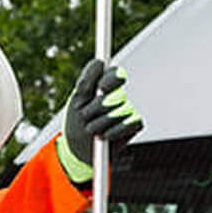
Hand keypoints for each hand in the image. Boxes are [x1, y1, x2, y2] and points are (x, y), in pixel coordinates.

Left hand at [55, 59, 143, 184]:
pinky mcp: (134, 124)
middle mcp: (118, 95)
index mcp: (104, 85)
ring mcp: (127, 109)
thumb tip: (99, 62)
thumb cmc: (77, 123)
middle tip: (85, 116)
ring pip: (122, 109)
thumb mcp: (77, 101)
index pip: (115, 74)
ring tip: (91, 130)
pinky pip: (131, 122)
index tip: (100, 88)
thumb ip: (87, 81)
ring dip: (103, 122)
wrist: (79, 150)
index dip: (111, 79)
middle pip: (117, 93)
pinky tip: (104, 136)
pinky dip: (116, 131)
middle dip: (98, 107)